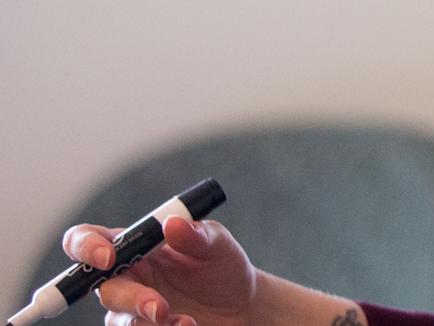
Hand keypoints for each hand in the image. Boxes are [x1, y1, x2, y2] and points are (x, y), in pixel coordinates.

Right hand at [59, 217, 258, 325]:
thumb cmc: (222, 266)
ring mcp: (128, 308)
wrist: (240, 306)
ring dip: (149, 323)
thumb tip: (172, 223)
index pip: (86, 239)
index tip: (108, 257)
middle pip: (102, 289)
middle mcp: (124, 276)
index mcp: (133, 245)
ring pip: (117, 320)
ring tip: (185, 321)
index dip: (85, 246)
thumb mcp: (217, 244)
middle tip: (160, 307)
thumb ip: (195, 234)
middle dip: (130, 299)